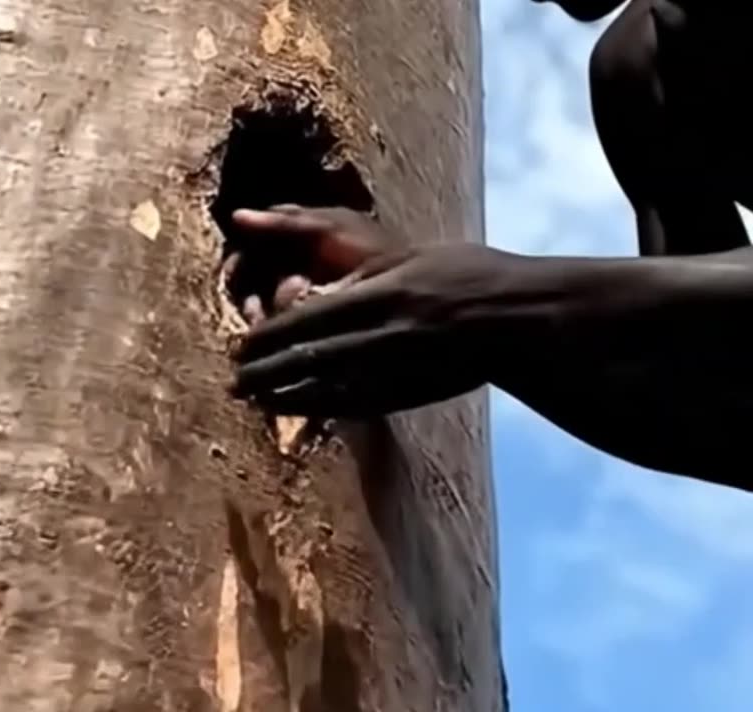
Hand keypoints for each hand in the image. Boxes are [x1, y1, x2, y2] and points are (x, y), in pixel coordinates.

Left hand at [227, 206, 524, 416]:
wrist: (519, 319)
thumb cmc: (466, 275)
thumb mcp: (411, 260)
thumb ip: (361, 276)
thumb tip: (311, 290)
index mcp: (385, 293)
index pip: (312, 317)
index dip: (270, 335)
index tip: (241, 344)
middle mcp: (388, 334)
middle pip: (312, 357)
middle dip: (267, 371)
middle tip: (232, 380)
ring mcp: (402, 368)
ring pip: (331, 387)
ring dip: (287, 395)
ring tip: (253, 398)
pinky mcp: (414, 393)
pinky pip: (359, 406)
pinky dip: (323, 409)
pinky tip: (300, 411)